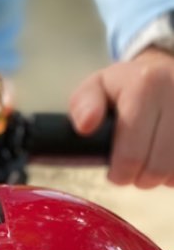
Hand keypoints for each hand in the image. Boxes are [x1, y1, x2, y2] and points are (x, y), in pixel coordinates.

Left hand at [69, 48, 173, 187]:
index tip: (116, 169)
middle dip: (140, 177)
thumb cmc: (125, 88)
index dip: (120, 173)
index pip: (131, 156)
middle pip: (156, 169)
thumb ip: (83, 105)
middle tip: (134, 167)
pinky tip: (168, 158)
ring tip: (151, 162)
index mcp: (146, 85)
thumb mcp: (97, 88)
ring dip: (160, 177)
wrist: (164, 72)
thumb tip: (86, 126)